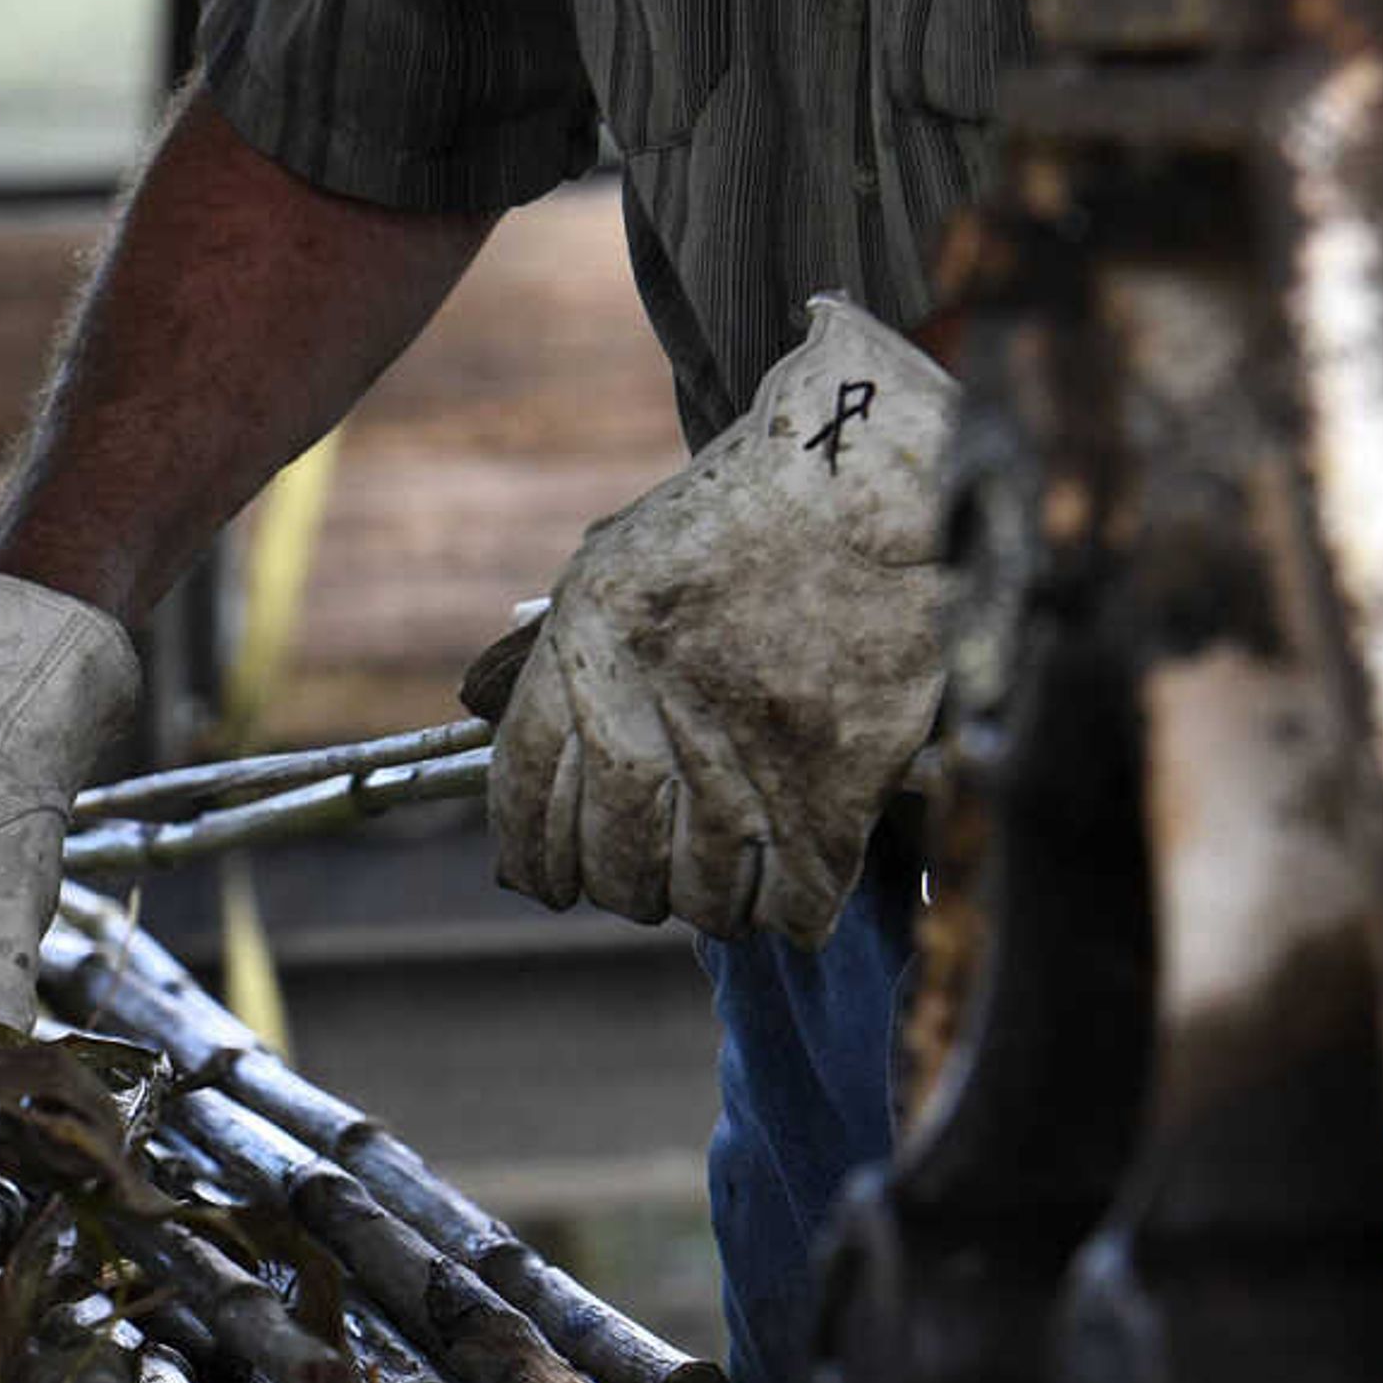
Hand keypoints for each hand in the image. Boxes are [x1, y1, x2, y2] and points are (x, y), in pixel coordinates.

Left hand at [487, 295, 953, 947]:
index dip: (535, 857)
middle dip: (626, 885)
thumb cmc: (747, 515)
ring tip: (730, 872)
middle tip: (652, 877)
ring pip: (700, 896)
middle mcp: (647, 712)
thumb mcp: (615, 562)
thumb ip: (561, 656)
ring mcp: (742, 757)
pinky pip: (791, 903)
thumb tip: (502, 735)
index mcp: (584, 653)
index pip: (523, 799)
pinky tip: (794, 883)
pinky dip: (789, 908)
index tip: (551, 881)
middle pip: (611, 864)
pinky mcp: (832, 788)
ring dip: (711, 900)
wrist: (881, 473)